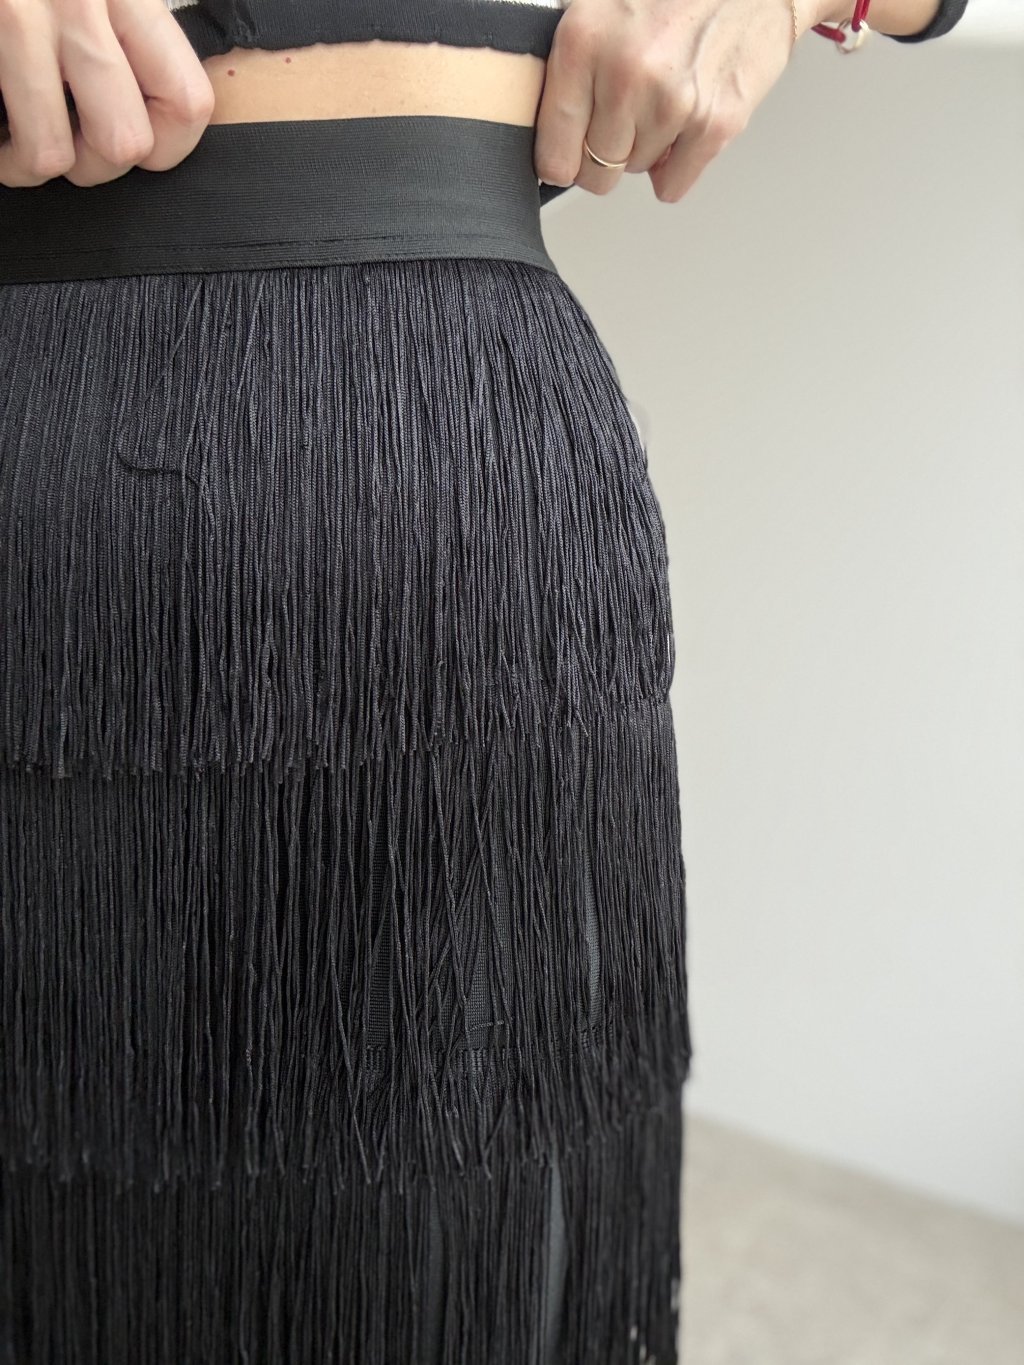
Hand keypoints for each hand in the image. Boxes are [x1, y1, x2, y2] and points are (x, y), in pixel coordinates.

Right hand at [0, 0, 214, 187]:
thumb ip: (133, 30)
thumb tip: (154, 116)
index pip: (188, 102)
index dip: (169, 146)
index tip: (144, 145)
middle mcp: (79, 2)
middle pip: (125, 141)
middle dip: (97, 167)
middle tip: (73, 147)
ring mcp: (19, 16)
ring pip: (53, 152)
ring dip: (34, 164)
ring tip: (20, 149)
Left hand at [534, 0, 817, 202]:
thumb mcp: (599, 3)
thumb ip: (569, 64)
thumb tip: (546, 130)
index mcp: (583, 42)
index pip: (554, 153)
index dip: (561, 160)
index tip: (568, 155)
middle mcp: (626, 74)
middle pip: (595, 172)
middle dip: (603, 155)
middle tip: (622, 119)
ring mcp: (673, 102)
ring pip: (635, 172)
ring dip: (645, 148)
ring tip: (663, 98)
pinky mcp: (716, 121)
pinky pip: (672, 185)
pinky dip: (676, 165)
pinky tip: (683, 122)